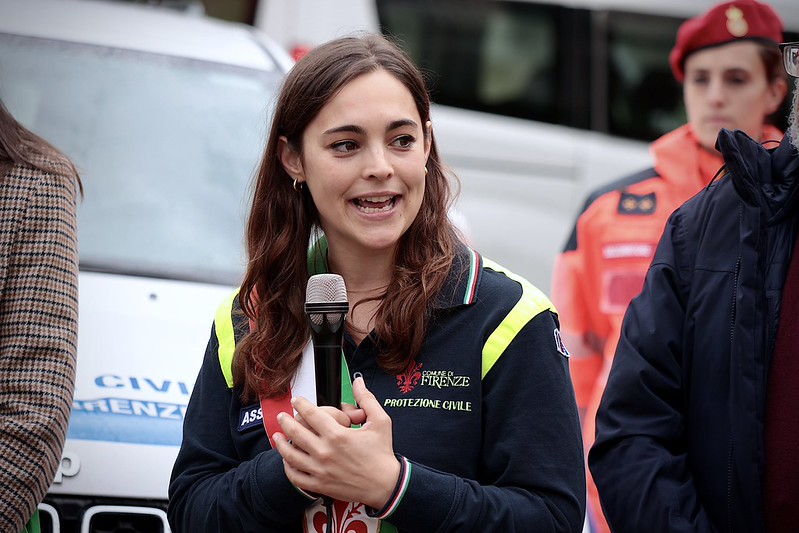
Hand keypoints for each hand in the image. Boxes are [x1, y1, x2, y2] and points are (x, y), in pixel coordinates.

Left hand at [273, 377, 400, 508]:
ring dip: (280, 443)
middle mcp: (325, 452)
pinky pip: (296, 476)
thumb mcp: (380, 421)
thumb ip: (367, 399)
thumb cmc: (382, 454)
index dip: (301, 404)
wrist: (385, 484)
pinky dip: (288, 467)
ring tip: (276, 436)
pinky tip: (287, 460)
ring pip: (291, 455)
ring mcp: (320, 470)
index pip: (311, 414)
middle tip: (282, 416)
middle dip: (285, 421)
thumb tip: (359, 382)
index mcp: (338, 435)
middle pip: (296, 432)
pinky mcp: (320, 484)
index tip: (297, 401)